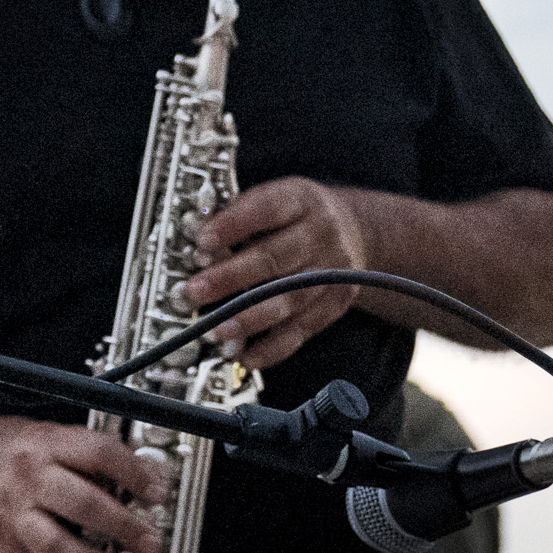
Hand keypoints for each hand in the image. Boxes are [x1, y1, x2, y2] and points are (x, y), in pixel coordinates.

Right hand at [0, 411, 171, 552]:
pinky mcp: (2, 546)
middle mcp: (29, 479)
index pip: (97, 453)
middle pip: (82, 503)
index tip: (155, 490)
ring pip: (57, 545)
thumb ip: (83, 455)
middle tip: (148, 541)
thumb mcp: (43, 432)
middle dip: (123, 526)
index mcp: (44, 444)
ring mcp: (13, 516)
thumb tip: (130, 483)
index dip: (133, 472)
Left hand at [181, 177, 373, 368]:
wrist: (356, 231)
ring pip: (289, 299)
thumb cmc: (300, 215)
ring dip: (250, 317)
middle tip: (196, 291)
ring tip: (218, 330)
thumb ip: (240, 217)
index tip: (202, 241)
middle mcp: (321, 234)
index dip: (233, 225)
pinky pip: (303, 329)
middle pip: (274, 258)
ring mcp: (332, 272)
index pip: (266, 208)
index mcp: (301, 200)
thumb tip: (200, 247)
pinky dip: (273, 346)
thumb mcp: (276, 198)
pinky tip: (246, 354)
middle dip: (231, 277)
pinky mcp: (336, 303)